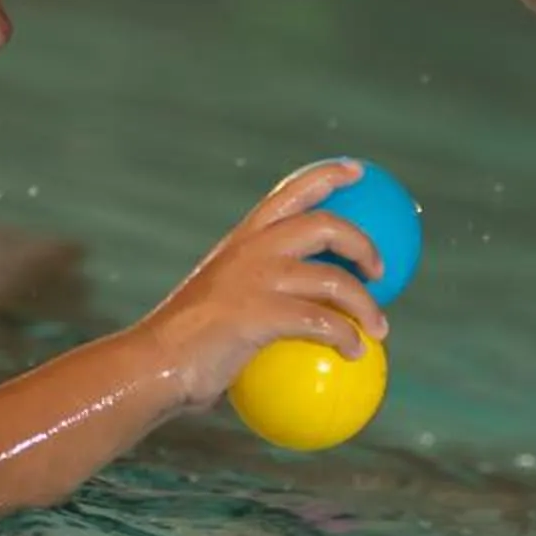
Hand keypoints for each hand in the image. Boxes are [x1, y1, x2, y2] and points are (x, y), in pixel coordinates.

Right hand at [143, 162, 389, 395]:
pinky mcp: (260, 313)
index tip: (358, 171)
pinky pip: (323, 322)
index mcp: (243, 239)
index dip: (328, 175)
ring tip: (381, 328)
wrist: (153, 364)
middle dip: (362, 242)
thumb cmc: (188, 345)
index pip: (290, 190)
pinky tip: (355, 353)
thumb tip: (302, 316)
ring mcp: (256, 279)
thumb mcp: (221, 303)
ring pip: (334, 279)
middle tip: (382, 270)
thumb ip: (256, 296)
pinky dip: (346, 338)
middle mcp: (252, 248)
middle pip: (325, 225)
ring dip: (366, 305)